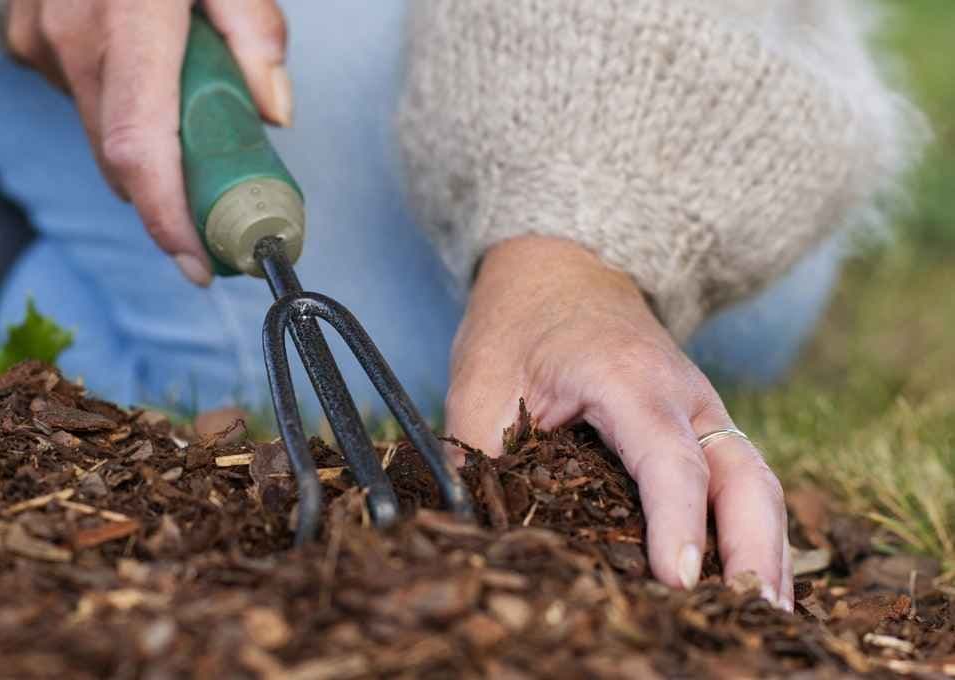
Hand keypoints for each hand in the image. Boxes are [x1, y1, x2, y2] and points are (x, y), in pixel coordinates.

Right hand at [5, 0, 292, 285]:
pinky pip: (85, 104)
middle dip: (171, 205)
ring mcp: (45, 41)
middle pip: (122, 159)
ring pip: (102, 137)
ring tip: (197, 144)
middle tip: (219, 228)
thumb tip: (277, 114)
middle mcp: (76, 39)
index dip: (167, 218)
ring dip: (152, 159)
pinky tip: (154, 89)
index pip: (139, 148)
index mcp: (131, 20)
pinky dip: (127, 117)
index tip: (199, 265)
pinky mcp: (33, 42)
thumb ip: (256, 33)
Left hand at [447, 236, 793, 609]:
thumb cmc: (519, 325)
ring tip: (769, 614)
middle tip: (755, 616)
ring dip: (767, 547)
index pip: (668, 460)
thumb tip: (473, 536)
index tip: (678, 581)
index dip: (676, 523)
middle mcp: (681, 393)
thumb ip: (477, 459)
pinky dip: (753, 527)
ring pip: (755, 479)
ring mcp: (699, 407)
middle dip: (755, 550)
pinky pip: (740, 476)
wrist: (559, 268)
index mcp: (627, 379)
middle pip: (744, 475)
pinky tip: (749, 576)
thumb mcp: (480, 385)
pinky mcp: (699, 423)